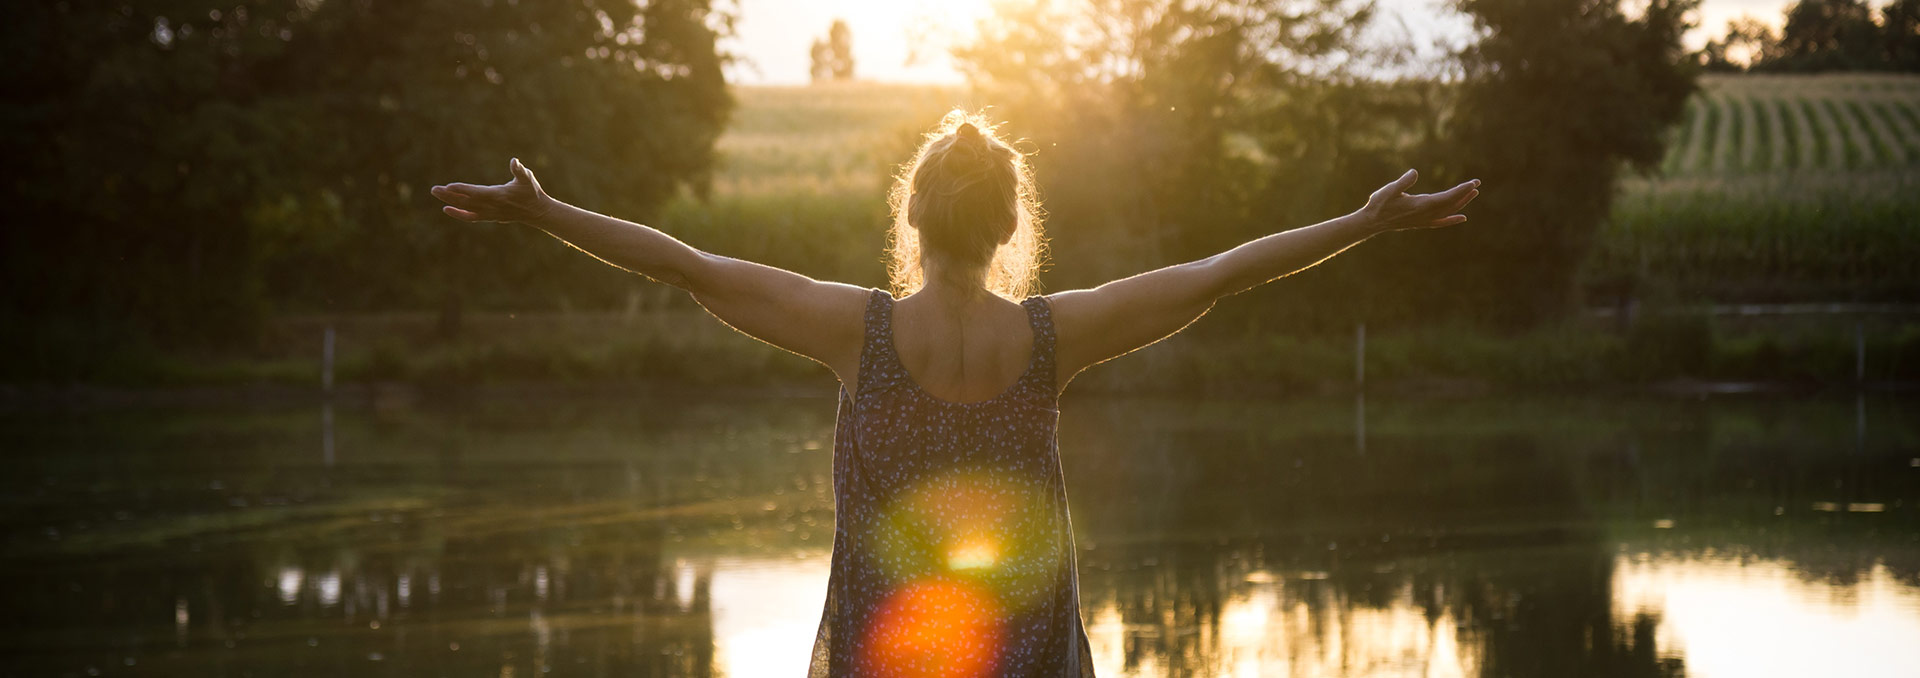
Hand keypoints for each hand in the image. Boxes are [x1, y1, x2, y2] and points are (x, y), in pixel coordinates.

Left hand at [431, 158, 555, 223]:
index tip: (448, 185)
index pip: (476, 192)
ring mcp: (489, 213)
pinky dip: (458, 213)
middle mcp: (491, 206)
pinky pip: (470, 216)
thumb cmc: (532, 192)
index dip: (462, 189)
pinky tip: (446, 208)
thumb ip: (520, 170)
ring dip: (450, 201)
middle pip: (466, 201)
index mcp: (499, 195)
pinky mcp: (488, 217)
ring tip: (436, 193)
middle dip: (449, 195)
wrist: (536, 212)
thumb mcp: (528, 178)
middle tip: (434, 189)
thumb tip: (514, 161)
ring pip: (465, 208)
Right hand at [1357, 169, 1479, 232]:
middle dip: (1465, 194)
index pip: (1447, 197)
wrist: (1372, 222)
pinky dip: (1452, 219)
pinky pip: (1441, 221)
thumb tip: (1414, 172)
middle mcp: (1425, 214)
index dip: (1461, 190)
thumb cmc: (1379, 204)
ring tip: (1473, 194)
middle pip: (1451, 204)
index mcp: (1421, 205)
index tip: (1473, 183)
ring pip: (1448, 212)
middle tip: (1477, 184)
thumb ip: (1403, 182)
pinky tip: (1462, 217)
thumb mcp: (1389, 190)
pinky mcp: (1421, 223)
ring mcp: (1424, 220)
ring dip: (1461, 203)